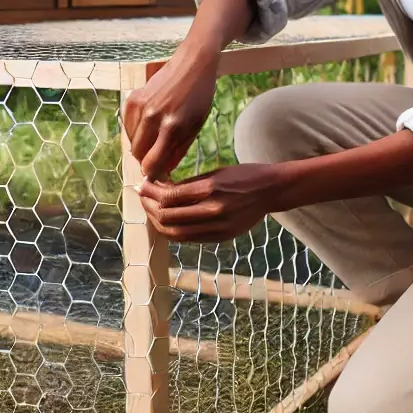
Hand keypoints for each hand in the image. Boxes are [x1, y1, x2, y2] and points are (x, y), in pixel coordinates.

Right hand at [121, 44, 219, 179]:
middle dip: (146, 160)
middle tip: (157, 157)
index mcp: (173, 127)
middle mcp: (153, 118)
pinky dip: (135, 131)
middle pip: (138, 154)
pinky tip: (148, 126)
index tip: (157, 175)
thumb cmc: (200, 95)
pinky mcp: (133, 98)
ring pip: (131, 141)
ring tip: (155, 139)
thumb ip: (178, 150)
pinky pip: (127, 125)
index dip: (153, 174)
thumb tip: (163, 170)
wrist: (193, 63)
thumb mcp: (196, 126)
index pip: (152, 164)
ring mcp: (141, 107)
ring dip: (141, 146)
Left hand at [138, 164, 280, 241]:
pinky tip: (166, 221)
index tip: (142, 185)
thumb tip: (159, 189)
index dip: (150, 192)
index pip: (169, 197)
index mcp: (210, 189)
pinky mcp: (221, 237)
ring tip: (151, 210)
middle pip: (167, 216)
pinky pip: (188, 238)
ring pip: (174, 232)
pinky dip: (172, 231)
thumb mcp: (215, 173)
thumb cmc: (242, 176)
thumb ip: (188, 184)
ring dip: (157, 221)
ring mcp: (217, 228)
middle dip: (149, 206)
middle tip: (143, 197)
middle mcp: (213, 211)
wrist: (270, 191)